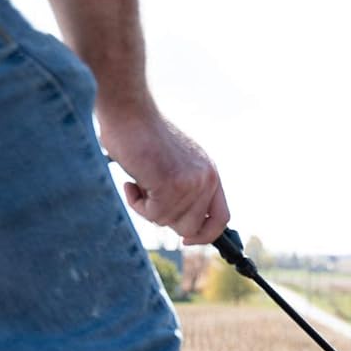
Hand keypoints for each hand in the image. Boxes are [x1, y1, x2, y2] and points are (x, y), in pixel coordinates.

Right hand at [100, 109, 229, 244]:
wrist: (129, 111)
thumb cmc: (143, 135)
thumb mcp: (176, 164)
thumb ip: (185, 189)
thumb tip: (183, 226)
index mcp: (210, 174)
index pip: (221, 218)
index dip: (205, 235)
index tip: (187, 239)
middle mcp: (206, 179)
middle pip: (190, 227)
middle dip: (165, 217)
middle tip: (149, 193)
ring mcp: (191, 183)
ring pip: (168, 222)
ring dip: (147, 206)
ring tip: (140, 179)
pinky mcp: (171, 184)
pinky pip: (153, 214)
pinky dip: (136, 203)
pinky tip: (132, 180)